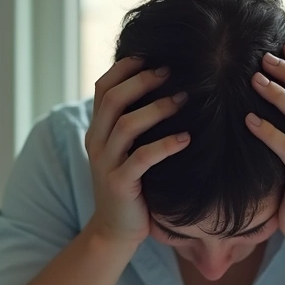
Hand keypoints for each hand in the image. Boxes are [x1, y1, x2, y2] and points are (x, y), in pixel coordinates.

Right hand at [84, 58, 190, 244]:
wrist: (116, 230)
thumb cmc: (131, 186)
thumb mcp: (127, 150)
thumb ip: (135, 123)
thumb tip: (168, 89)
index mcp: (98, 130)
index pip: (104, 87)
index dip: (126, 67)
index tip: (153, 54)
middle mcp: (98, 142)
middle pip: (114, 99)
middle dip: (143, 80)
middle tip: (171, 71)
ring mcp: (107, 163)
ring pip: (127, 125)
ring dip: (157, 108)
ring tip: (184, 99)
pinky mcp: (120, 184)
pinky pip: (143, 158)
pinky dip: (165, 145)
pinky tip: (186, 138)